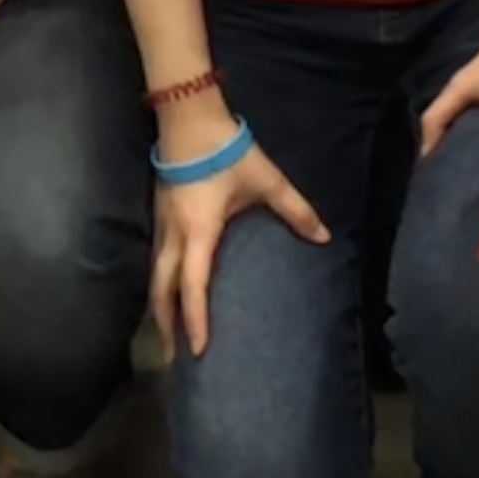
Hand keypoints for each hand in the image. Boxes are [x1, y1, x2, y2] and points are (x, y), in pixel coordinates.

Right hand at [150, 129, 328, 359]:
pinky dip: (159, 286)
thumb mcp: (266, 181)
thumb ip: (295, 210)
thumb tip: (324, 238)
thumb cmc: (227, 151)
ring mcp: (161, 226)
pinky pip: (155, 262)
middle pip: (161, 291)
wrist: (188, 117)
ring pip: (154, 277)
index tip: (198, 350)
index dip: (195, 320)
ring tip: (167, 336)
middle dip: (166, 326)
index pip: (194, 287)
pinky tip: (167, 295)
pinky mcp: (158, 216)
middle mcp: (174, 236)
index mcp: (199, 233)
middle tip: (171, 360)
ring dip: (159, 309)